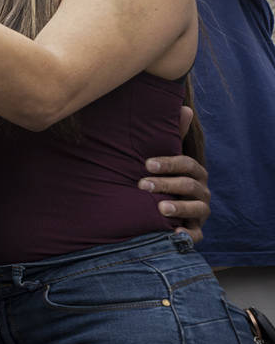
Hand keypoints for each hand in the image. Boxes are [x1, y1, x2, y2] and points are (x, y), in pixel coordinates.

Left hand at [140, 107, 209, 242]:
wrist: (156, 208)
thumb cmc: (159, 178)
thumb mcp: (163, 159)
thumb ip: (172, 136)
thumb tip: (185, 108)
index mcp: (194, 173)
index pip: (187, 164)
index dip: (168, 163)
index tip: (146, 164)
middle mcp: (201, 191)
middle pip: (189, 185)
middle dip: (166, 184)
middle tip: (142, 185)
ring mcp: (199, 212)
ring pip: (196, 209)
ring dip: (178, 207)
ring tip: (159, 208)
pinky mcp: (195, 232)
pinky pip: (195, 236)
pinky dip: (186, 235)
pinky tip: (171, 233)